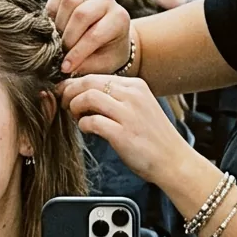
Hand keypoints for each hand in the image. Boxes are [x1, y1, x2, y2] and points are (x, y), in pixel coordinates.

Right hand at [46, 0, 130, 76]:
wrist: (111, 38)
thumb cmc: (109, 54)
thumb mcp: (104, 65)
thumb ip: (85, 65)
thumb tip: (63, 66)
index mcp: (119, 19)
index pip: (94, 35)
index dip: (77, 53)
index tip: (66, 67)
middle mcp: (106, 1)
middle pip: (80, 14)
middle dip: (68, 38)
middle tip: (63, 53)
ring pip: (69, 0)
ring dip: (59, 24)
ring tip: (60, 39)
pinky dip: (52, 9)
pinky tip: (55, 25)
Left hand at [58, 73, 189, 186]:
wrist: (173, 161)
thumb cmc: (153, 137)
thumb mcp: (138, 107)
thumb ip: (117, 98)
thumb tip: (84, 93)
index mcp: (136, 86)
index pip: (96, 76)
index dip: (75, 84)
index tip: (66, 93)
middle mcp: (133, 95)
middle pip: (88, 82)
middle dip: (69, 92)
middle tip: (63, 103)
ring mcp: (128, 114)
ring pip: (88, 97)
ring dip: (74, 107)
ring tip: (74, 117)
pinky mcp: (123, 134)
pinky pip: (92, 121)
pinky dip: (83, 125)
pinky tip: (87, 130)